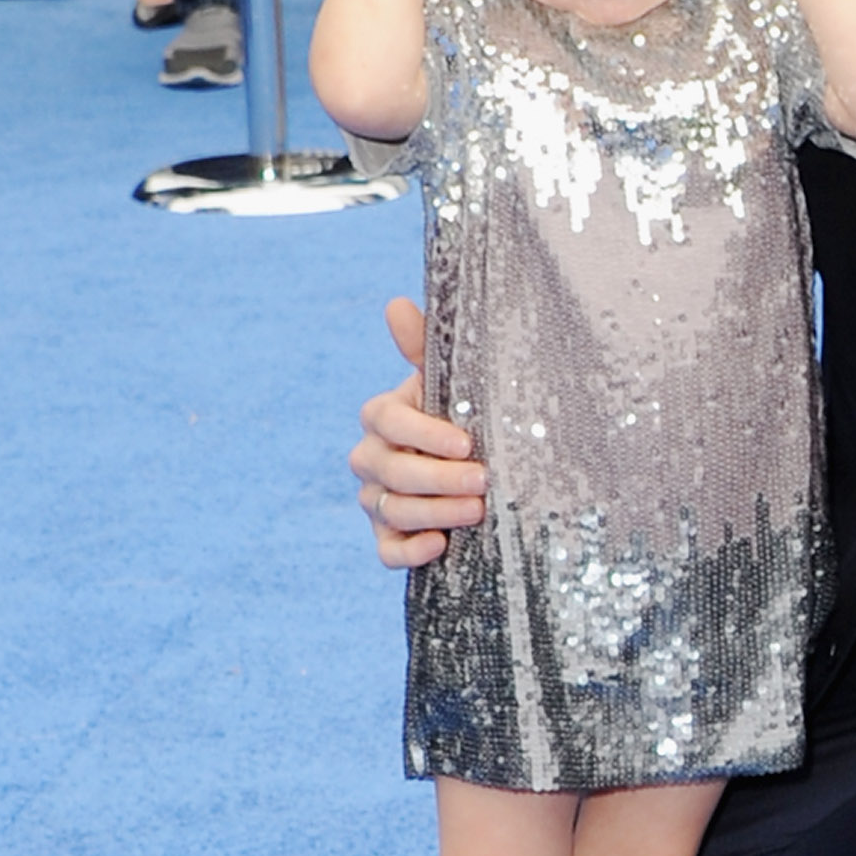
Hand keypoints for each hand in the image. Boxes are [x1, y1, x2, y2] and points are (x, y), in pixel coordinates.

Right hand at [351, 299, 483, 566]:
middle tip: (484, 480)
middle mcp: (371, 457)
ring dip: (435, 511)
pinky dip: (410, 551)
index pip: (386, 420)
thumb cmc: (465, 413)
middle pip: (391, 469)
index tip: (467, 442)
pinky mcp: (388, 535)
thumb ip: (425, 346)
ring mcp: (376, 498)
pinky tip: (441, 545)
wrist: (481, 462)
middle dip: (439, 477)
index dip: (424, 433)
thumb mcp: (454, 381)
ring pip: (391, 509)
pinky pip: (386, 550)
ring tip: (478, 510)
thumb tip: (395, 303)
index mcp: (383, 416)